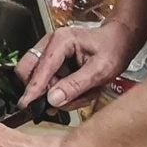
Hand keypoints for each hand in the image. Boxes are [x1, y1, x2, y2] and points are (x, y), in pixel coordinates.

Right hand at [17, 16, 145, 111]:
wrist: (120, 41)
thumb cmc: (114, 50)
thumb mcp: (100, 70)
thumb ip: (76, 85)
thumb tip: (53, 100)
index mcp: (61, 41)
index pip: (41, 68)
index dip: (33, 89)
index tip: (26, 105)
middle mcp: (50, 43)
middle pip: (28, 70)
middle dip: (42, 89)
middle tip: (63, 100)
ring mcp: (49, 51)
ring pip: (38, 78)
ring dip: (56, 91)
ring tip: (82, 93)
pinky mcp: (52, 60)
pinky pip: (47, 79)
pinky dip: (60, 89)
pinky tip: (79, 89)